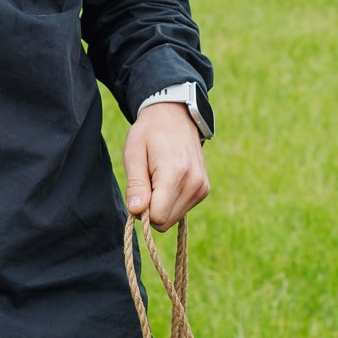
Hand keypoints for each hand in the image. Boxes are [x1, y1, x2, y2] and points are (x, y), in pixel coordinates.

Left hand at [124, 102, 209, 229]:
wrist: (175, 116)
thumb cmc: (149, 133)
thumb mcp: (134, 154)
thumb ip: (135, 185)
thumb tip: (136, 211)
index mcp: (176, 174)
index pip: (158, 217)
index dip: (142, 209)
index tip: (138, 190)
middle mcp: (194, 183)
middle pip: (165, 222)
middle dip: (151, 209)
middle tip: (146, 182)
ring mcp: (202, 187)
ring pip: (173, 218)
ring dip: (161, 205)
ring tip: (157, 178)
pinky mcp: (204, 190)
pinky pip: (181, 210)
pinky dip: (171, 201)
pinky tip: (169, 180)